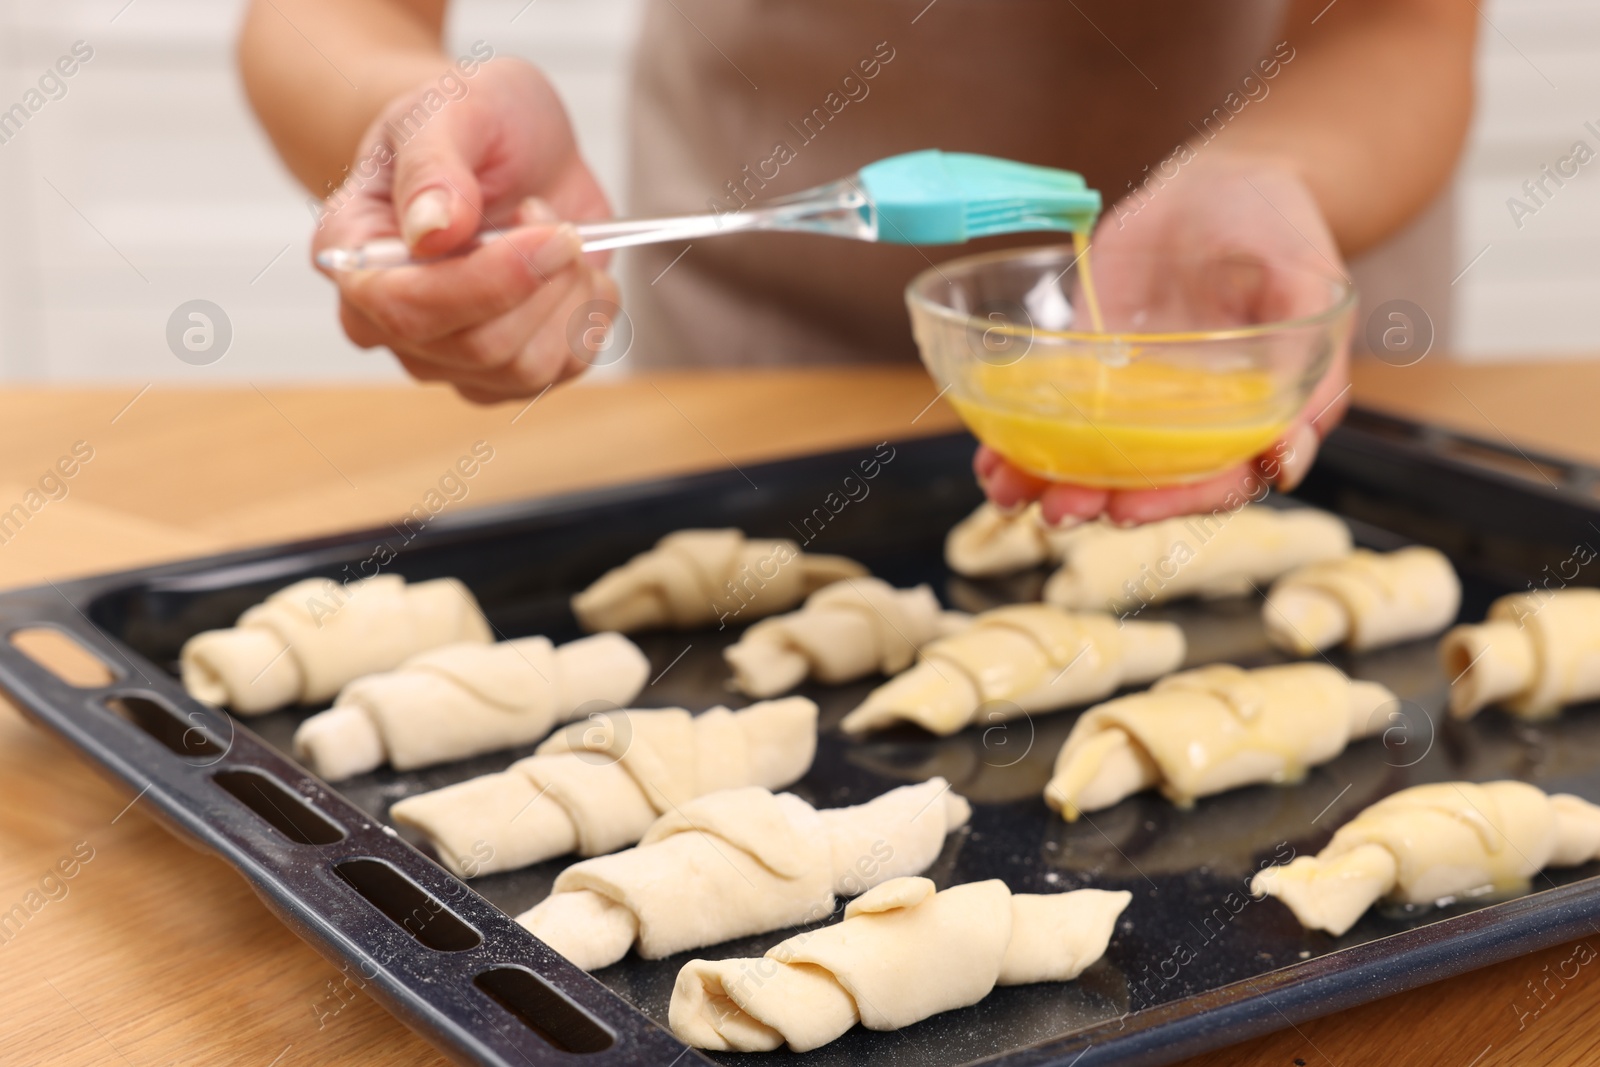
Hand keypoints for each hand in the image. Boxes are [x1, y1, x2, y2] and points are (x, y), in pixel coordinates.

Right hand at [313, 58, 617, 402]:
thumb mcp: (450, 107)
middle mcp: (389, 321)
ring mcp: (448, 355)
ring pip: (525, 368)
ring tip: (560, 236)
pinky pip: (563, 370)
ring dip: (569, 296)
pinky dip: (588, 315)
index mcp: (354, 254)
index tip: (548, 231)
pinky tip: (575, 271)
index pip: (403, 308)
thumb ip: (432, 166)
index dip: (486, 282)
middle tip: (552, 216)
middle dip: (542, 279)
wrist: (511, 143)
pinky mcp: (505, 372)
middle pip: (478, 347)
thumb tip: (433, 232)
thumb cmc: (469, 122)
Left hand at [978, 151, 1351, 525]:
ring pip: (1094, 458)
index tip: (1127, 508)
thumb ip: (1308, 367)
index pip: (1213, 481)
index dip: (1172, 501)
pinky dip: (1022, 438)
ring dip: (1050, 482)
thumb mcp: (1310, 287)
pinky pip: (1056, 412)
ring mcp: (1136, 396)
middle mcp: (1190, 418)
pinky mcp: (1090, 366)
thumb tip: (1288, 460)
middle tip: (1059, 510)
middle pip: (1144, 480)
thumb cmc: (1280, 230)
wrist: (1222, 181)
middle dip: (1098, 502)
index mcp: (1251, 415)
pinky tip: (991, 455)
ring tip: (1009, 491)